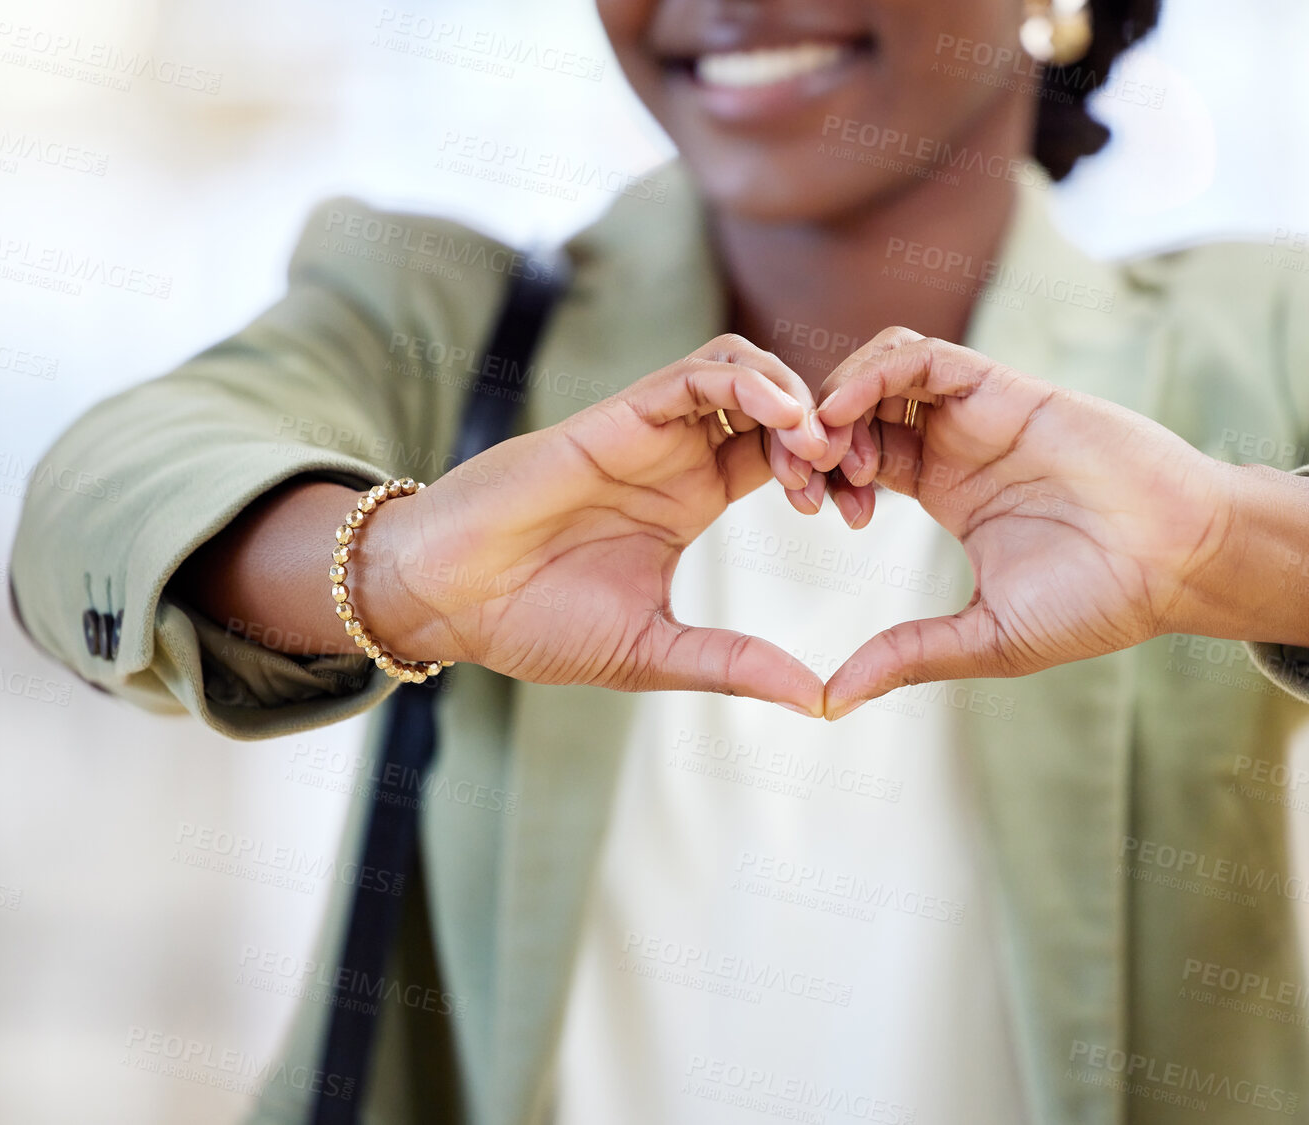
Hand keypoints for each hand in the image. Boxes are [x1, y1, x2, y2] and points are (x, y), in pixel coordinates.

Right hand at [352, 334, 831, 713]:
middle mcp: (677, 454)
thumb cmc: (533, 624)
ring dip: (796, 398)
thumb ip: (737, 665)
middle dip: (829, 430)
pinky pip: (696, 373)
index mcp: (693, 496)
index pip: (783, 456)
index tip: (861, 515)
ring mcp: (648, 430)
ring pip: (743, 371)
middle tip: (854, 482)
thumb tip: (820, 702)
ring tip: (823, 450)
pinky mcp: (617, 417)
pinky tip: (786, 417)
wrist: (446, 601)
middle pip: (776, 404)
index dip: (831, 472)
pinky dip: (749, 382)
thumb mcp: (657, 650)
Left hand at [810, 327, 1239, 718]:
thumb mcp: (985, 637)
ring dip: (838, 398)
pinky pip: (927, 358)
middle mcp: (958, 444)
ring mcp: (982, 413)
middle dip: (814, 434)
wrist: (1177, 564)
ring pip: (884, 371)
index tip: (806, 513)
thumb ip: (908, 656)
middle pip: (859, 408)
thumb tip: (831, 701)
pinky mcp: (1008, 390)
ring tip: (821, 447)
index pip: (858, 458)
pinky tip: (847, 410)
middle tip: (798, 478)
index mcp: (946, 489)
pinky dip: (876, 373)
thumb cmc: (1100, 602)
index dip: (819, 475)